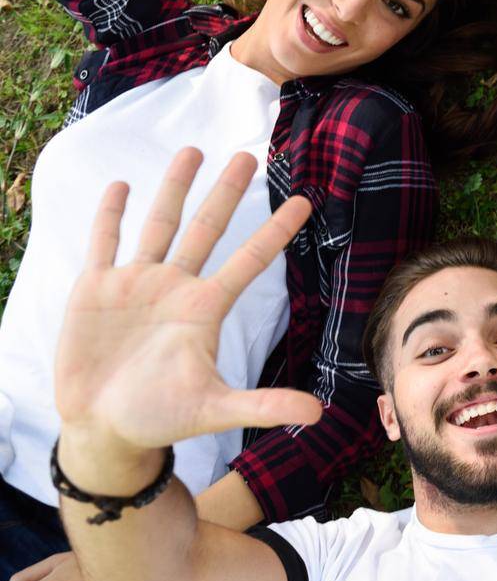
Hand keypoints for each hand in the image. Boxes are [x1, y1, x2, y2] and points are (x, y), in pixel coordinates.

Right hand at [55, 149, 319, 466]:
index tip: (305, 200)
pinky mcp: (95, 290)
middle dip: (226, 192)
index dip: (276, 230)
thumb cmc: (161, 418)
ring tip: (193, 150)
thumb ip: (263, 406)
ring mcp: (136, 284)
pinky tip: (121, 186)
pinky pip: (104, 243)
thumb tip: (318, 415)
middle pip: (207, 228)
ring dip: (174, 188)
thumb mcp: (215, 409)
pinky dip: (110, 215)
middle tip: (248, 155)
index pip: (250, 259)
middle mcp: (176, 288)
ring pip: (159, 225)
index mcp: (206, 308)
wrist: (105, 429)